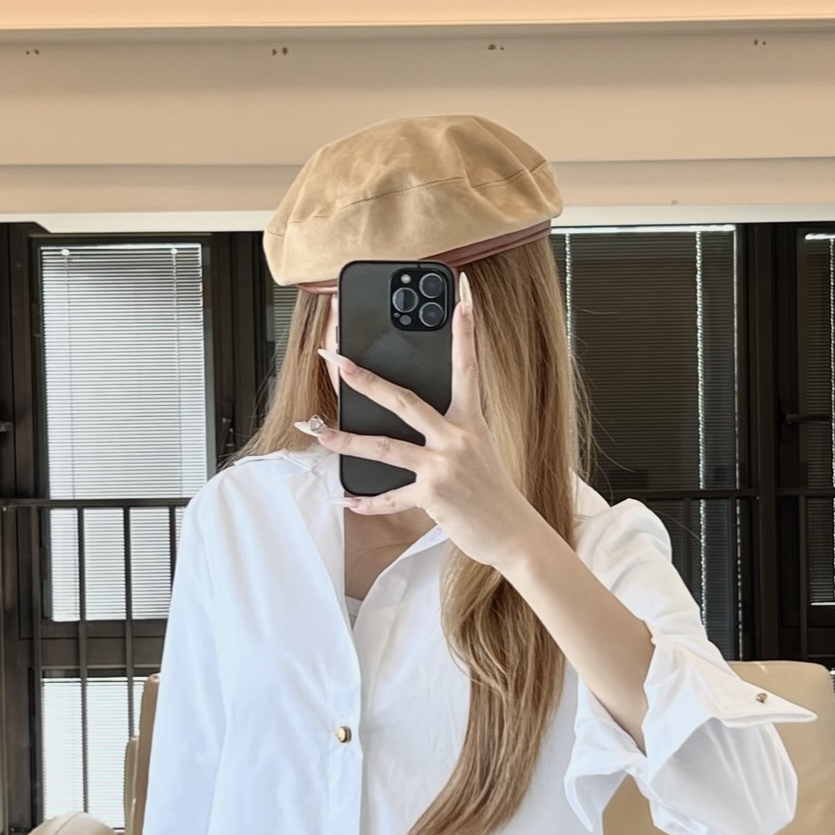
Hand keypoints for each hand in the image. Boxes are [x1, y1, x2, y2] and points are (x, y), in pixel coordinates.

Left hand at [306, 273, 545, 574]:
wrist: (512, 533)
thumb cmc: (492, 492)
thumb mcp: (479, 450)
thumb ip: (450, 431)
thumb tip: (416, 418)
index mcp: (471, 422)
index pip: (467, 370)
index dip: (465, 335)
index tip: (462, 301)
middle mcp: (457, 439)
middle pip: (405, 402)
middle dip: (368, 381)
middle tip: (340, 361)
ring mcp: (444, 467)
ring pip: (386, 448)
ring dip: (349, 441)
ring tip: (322, 434)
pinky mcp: (433, 497)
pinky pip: (392, 497)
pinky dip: (368, 501)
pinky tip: (348, 498)